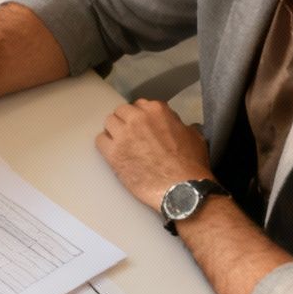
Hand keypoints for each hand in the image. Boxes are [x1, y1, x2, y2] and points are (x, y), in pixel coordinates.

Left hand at [96, 99, 212, 209]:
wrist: (182, 188)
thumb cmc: (191, 164)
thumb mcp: (192, 135)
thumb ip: (176, 123)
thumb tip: (172, 124)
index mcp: (156, 110)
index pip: (140, 105)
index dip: (141, 117)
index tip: (144, 127)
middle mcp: (136, 118)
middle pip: (122, 111)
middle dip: (126, 121)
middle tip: (132, 135)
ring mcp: (123, 135)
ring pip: (109, 123)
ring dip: (115, 131)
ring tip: (123, 144)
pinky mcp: (112, 152)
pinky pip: (100, 140)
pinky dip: (106, 145)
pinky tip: (115, 153)